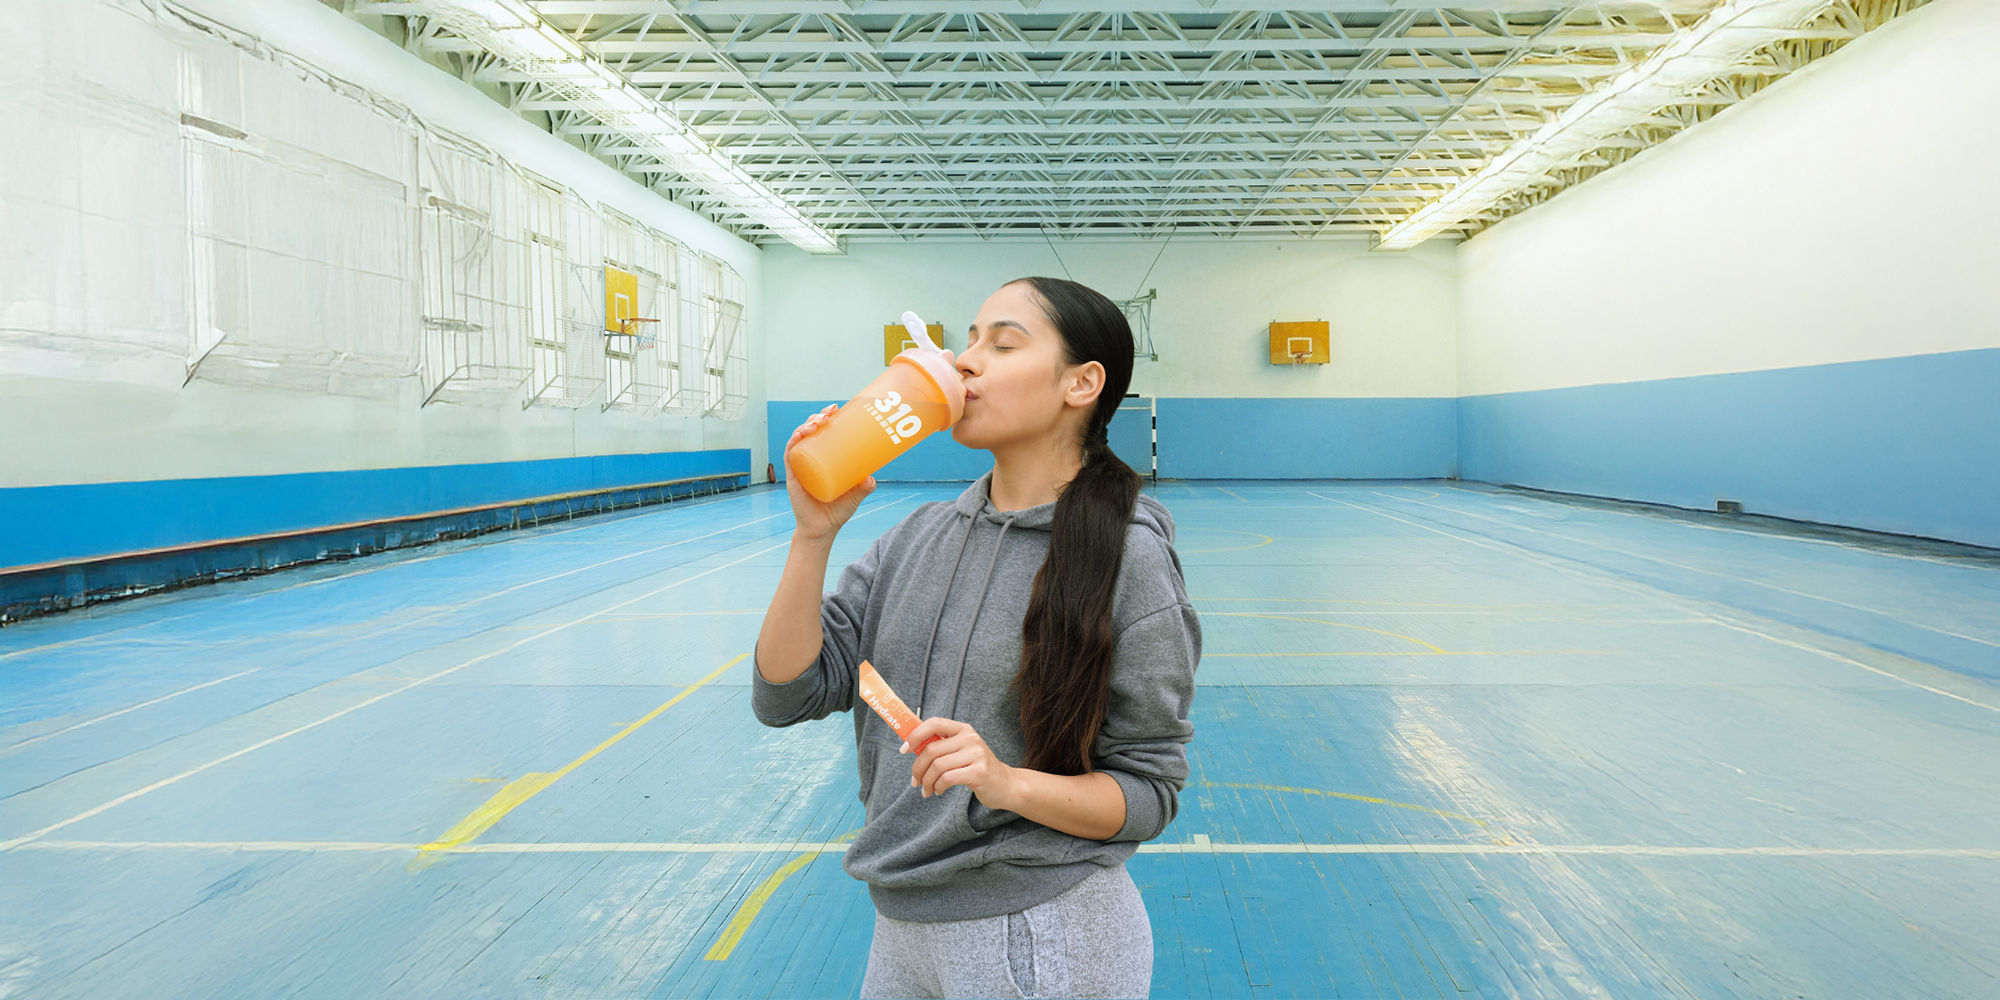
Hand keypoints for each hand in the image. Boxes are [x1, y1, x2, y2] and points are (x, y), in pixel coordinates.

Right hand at [783, 404, 874, 539]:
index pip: (823, 432)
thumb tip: (871, 478)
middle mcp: (810, 458)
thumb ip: (864, 487)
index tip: (837, 408)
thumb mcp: (855, 496)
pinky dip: (793, 443)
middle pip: (811, 430)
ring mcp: (800, 466)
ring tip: (818, 422)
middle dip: (818, 417)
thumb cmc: (837, 511)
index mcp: (824, 457)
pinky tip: (799, 435)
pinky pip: (790, 455)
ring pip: (799, 438)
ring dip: (806, 425)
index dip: (827, 417)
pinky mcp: (793, 476)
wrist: (822, 530)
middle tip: (830, 413)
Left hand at [903, 717, 1017, 809]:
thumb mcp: (962, 751)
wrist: (1006, 785)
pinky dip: (938, 787)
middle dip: (918, 768)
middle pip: (931, 750)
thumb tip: (911, 747)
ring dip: (927, 782)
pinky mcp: (978, 772)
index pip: (934, 723)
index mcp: (963, 729)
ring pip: (937, 766)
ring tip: (927, 790)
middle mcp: (970, 738)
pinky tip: (939, 791)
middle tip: (915, 781)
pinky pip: (947, 779)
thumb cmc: (978, 768)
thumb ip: (942, 747)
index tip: (904, 749)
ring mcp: (976, 754)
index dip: (915, 735)